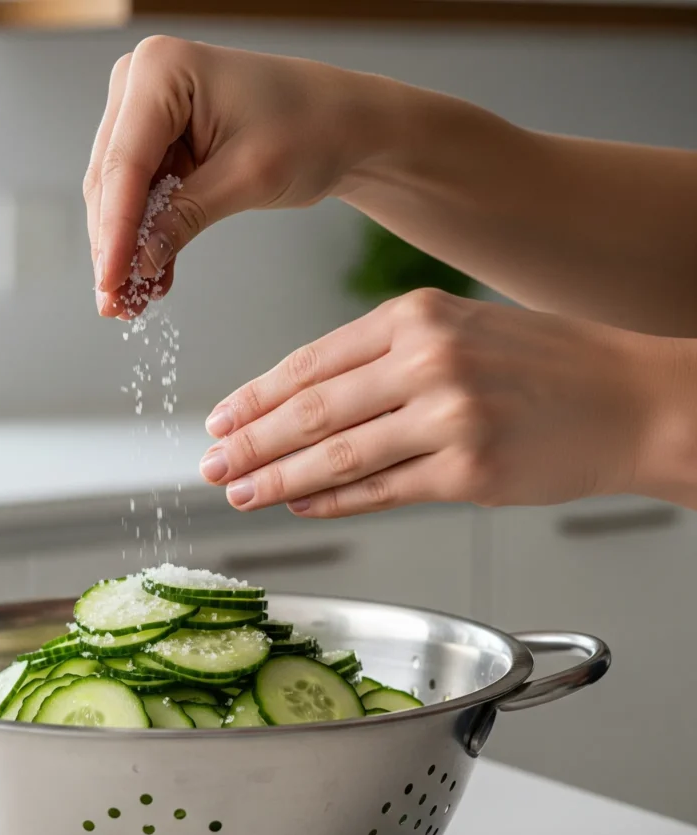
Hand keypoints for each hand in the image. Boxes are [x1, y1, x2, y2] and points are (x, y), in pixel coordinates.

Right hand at [84, 37, 367, 316]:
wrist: (343, 123)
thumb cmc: (311, 127)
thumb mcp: (248, 176)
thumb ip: (185, 217)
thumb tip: (137, 262)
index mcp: (161, 70)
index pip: (125, 164)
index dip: (114, 231)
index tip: (109, 282)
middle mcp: (142, 84)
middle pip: (112, 181)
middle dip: (114, 246)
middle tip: (115, 303)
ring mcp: (146, 113)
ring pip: (120, 196)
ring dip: (126, 249)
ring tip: (130, 302)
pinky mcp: (159, 143)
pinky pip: (142, 200)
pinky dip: (146, 240)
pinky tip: (150, 280)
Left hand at [199, 289, 673, 516]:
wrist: (631, 399)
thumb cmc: (542, 365)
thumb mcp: (457, 331)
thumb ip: (380, 363)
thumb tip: (298, 406)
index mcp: (415, 317)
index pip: (310, 363)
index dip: (255, 398)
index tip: (220, 422)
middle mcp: (428, 361)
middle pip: (311, 411)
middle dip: (252, 444)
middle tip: (213, 466)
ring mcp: (450, 418)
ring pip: (339, 456)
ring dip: (280, 481)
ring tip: (241, 494)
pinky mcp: (471, 473)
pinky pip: (382, 492)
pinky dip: (334, 502)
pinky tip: (301, 507)